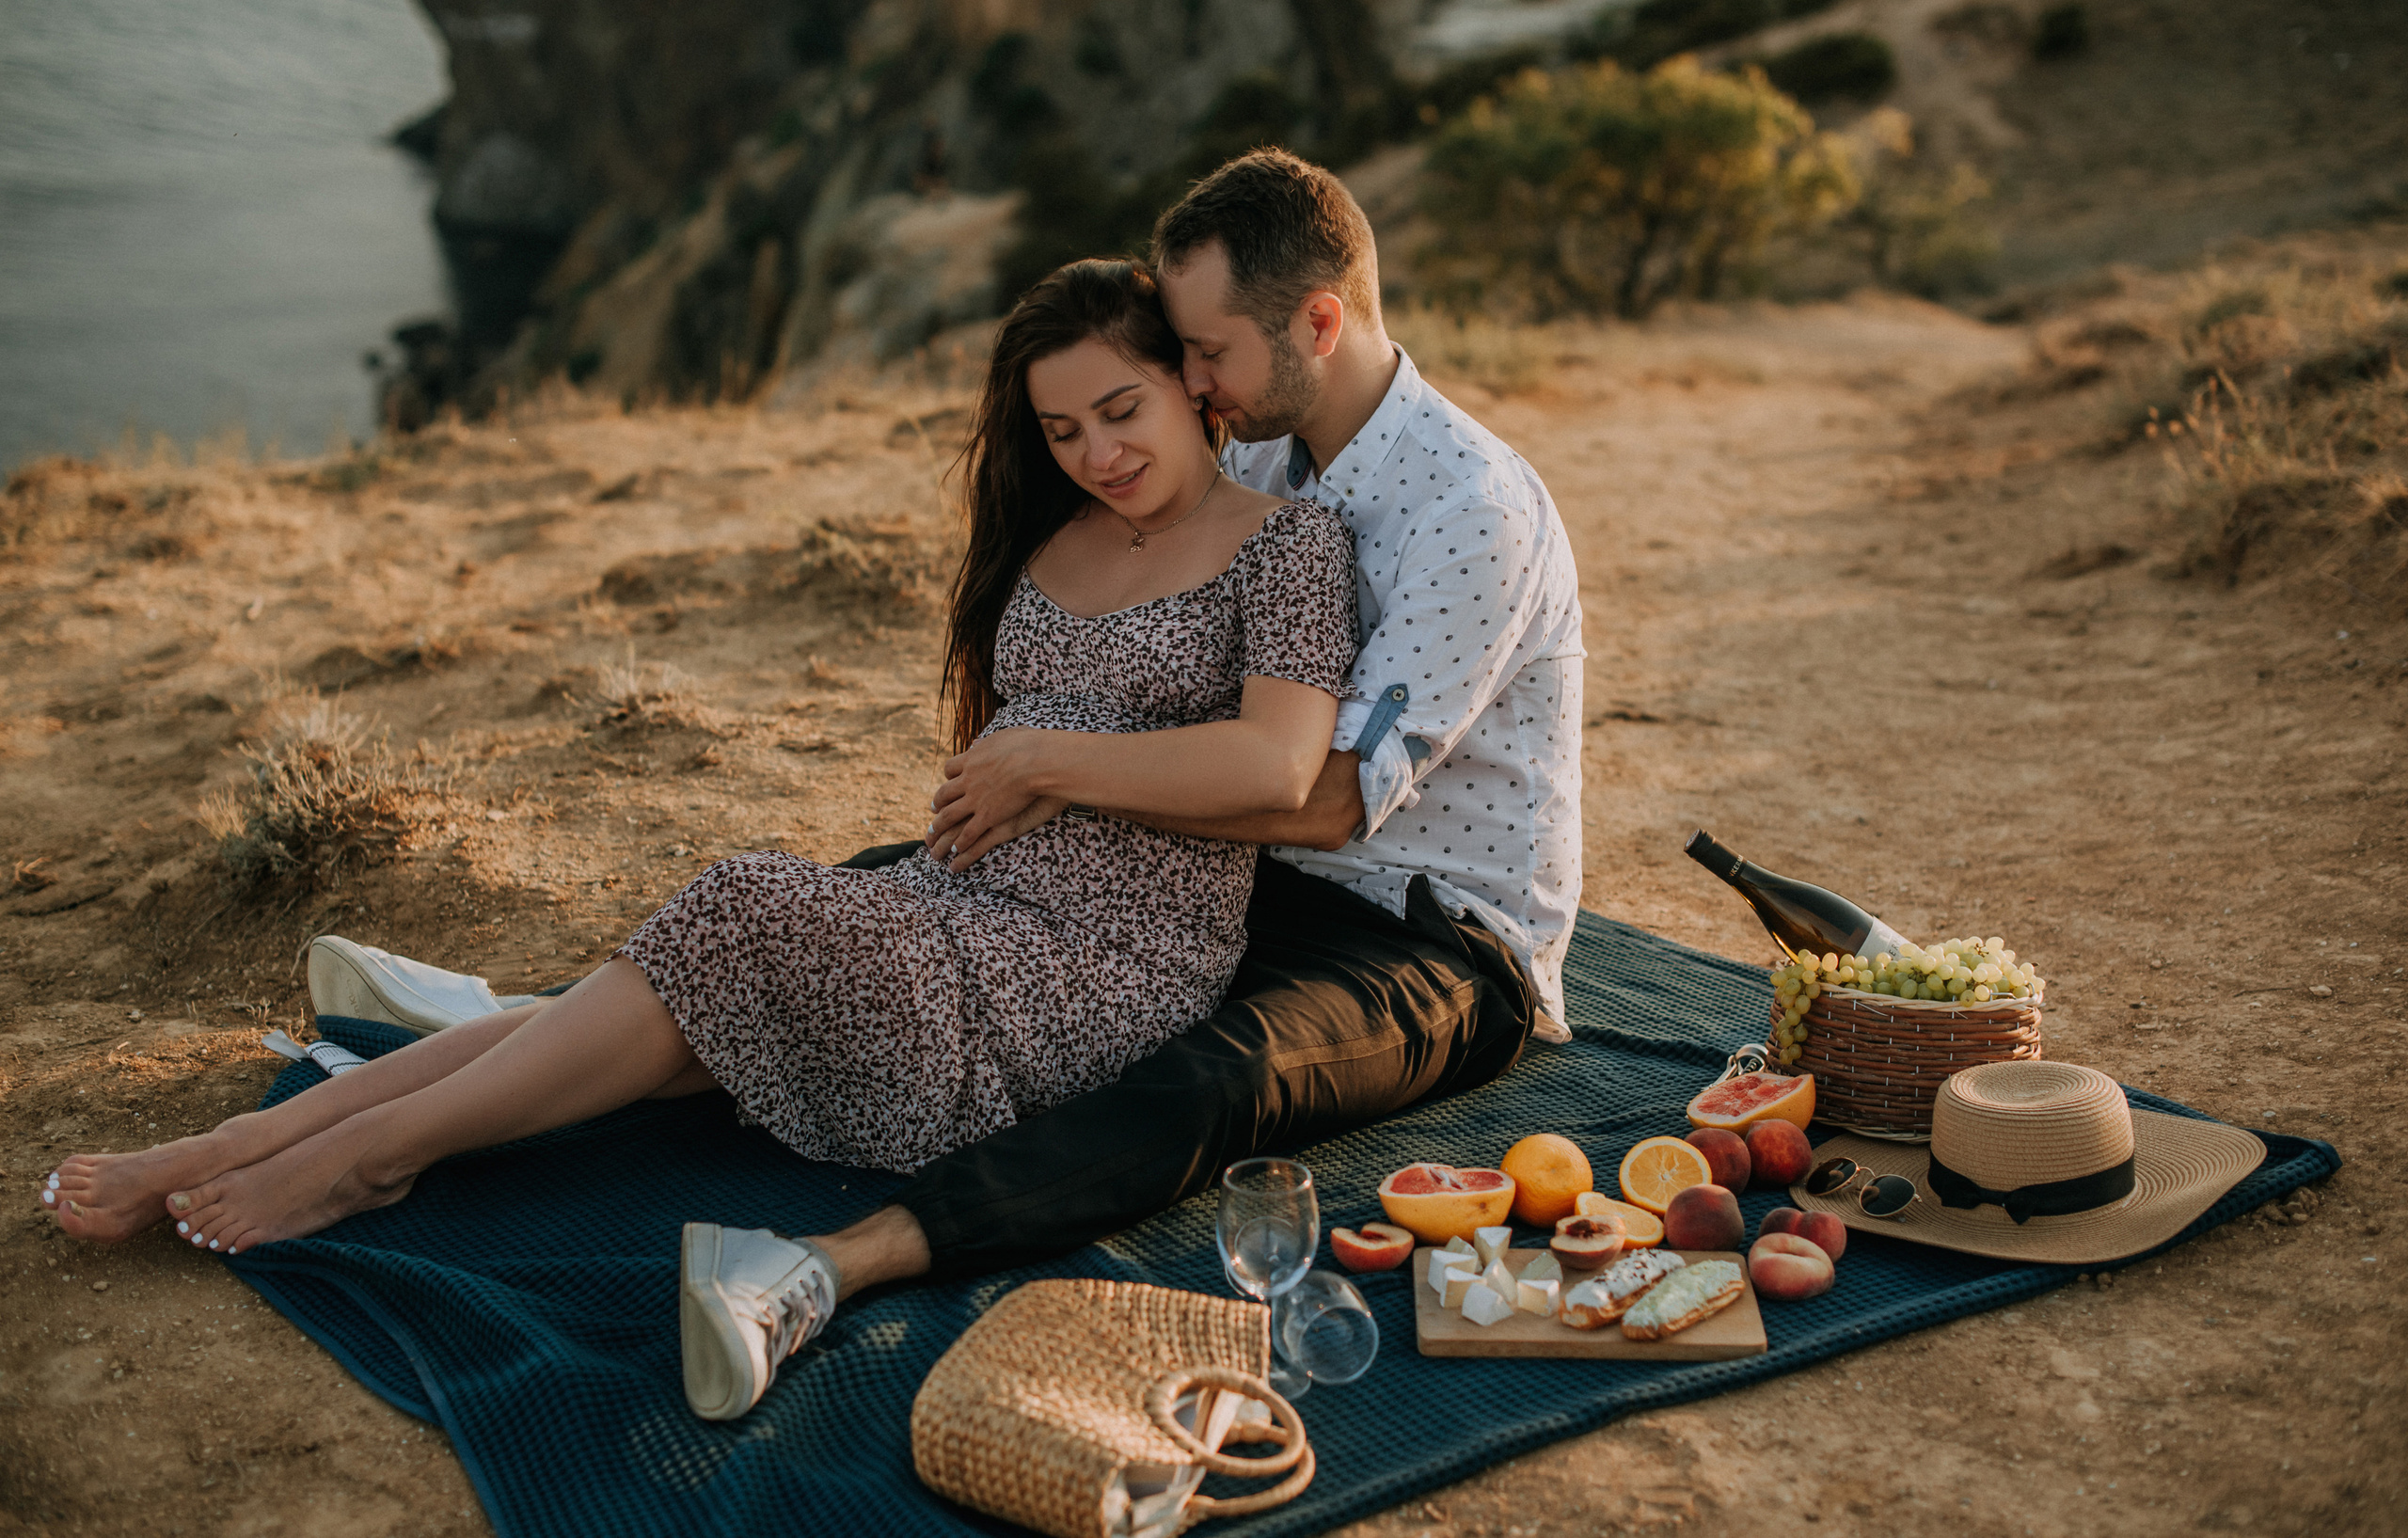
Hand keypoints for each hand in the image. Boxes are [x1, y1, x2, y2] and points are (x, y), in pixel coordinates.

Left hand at [925, 727, 1059, 870]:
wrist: (1037, 761)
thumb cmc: (1029, 745)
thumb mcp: (1005, 736)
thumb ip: (989, 742)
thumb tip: (977, 742)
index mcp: (972, 760)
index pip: (951, 770)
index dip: (948, 778)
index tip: (947, 783)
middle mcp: (968, 780)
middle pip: (944, 794)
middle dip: (938, 803)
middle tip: (933, 811)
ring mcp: (975, 799)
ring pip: (950, 816)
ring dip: (939, 828)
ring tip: (932, 839)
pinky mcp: (988, 816)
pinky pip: (969, 833)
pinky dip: (960, 843)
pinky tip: (956, 851)